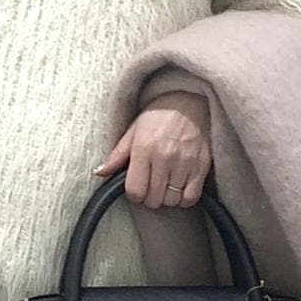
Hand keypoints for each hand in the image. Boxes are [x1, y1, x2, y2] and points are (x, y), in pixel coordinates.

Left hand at [92, 91, 210, 207]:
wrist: (190, 100)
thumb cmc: (160, 114)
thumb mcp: (134, 130)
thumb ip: (117, 155)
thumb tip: (99, 173)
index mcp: (144, 148)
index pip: (135, 191)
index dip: (134, 194)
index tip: (138, 188)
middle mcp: (164, 157)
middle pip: (153, 199)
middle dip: (150, 197)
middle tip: (152, 186)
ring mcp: (185, 163)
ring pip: (172, 200)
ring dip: (167, 198)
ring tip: (166, 185)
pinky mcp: (201, 166)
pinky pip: (190, 198)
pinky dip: (184, 198)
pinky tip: (180, 188)